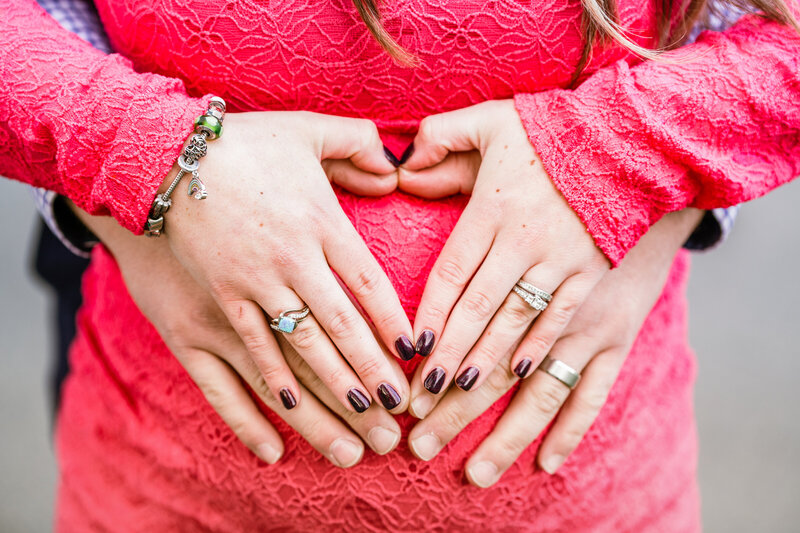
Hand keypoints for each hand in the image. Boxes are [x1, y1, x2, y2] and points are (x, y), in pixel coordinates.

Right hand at [164, 111, 412, 414]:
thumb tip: (395, 173)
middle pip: (341, 322)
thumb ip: (359, 145)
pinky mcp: (221, 296)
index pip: (368, 281)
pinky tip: (291, 409)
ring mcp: (254, 281)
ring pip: (302, 343)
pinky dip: (273, 378)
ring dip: (333, 383)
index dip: (393, 320)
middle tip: (399, 403)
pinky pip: (252, 345)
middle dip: (372, 366)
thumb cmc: (246, 142)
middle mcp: (292, 258)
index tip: (415, 351)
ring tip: (361, 415)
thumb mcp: (309, 129)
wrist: (167, 154)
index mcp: (320, 220)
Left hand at [398, 100, 609, 416]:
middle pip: (478, 308)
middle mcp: (524, 240)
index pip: (452, 272)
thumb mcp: (490, 120)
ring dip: (486, 360)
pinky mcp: (592, 271)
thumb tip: (403, 167)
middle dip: (448, 353)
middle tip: (422, 392)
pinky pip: (560, 317)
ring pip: (516, 321)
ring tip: (459, 392)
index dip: (429, 314)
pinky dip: (537, 346)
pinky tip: (517, 374)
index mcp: (493, 209)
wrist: (628, 137)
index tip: (410, 348)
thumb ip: (441, 136)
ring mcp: (562, 260)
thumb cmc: (550, 130)